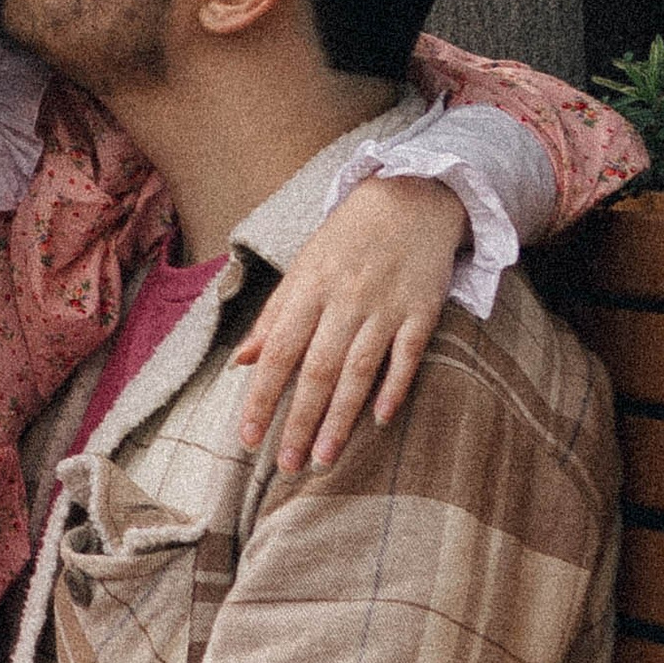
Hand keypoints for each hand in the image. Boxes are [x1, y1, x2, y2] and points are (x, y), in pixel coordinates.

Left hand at [231, 174, 464, 472]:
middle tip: (286, 465)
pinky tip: (379, 420)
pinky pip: (408, 355)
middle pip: (318, 370)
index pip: (278, 352)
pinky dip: (394, 387)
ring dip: (340, 419)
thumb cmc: (347, 240)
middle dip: (299, 421)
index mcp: (308, 288)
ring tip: (323, 459)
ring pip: (359, 371)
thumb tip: (240, 361)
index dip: (261, 397)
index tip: (247, 438)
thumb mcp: (303, 268)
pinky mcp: (423, 310)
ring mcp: (386, 306)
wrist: (411, 197)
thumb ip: (274, 316)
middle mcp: (345, 299)